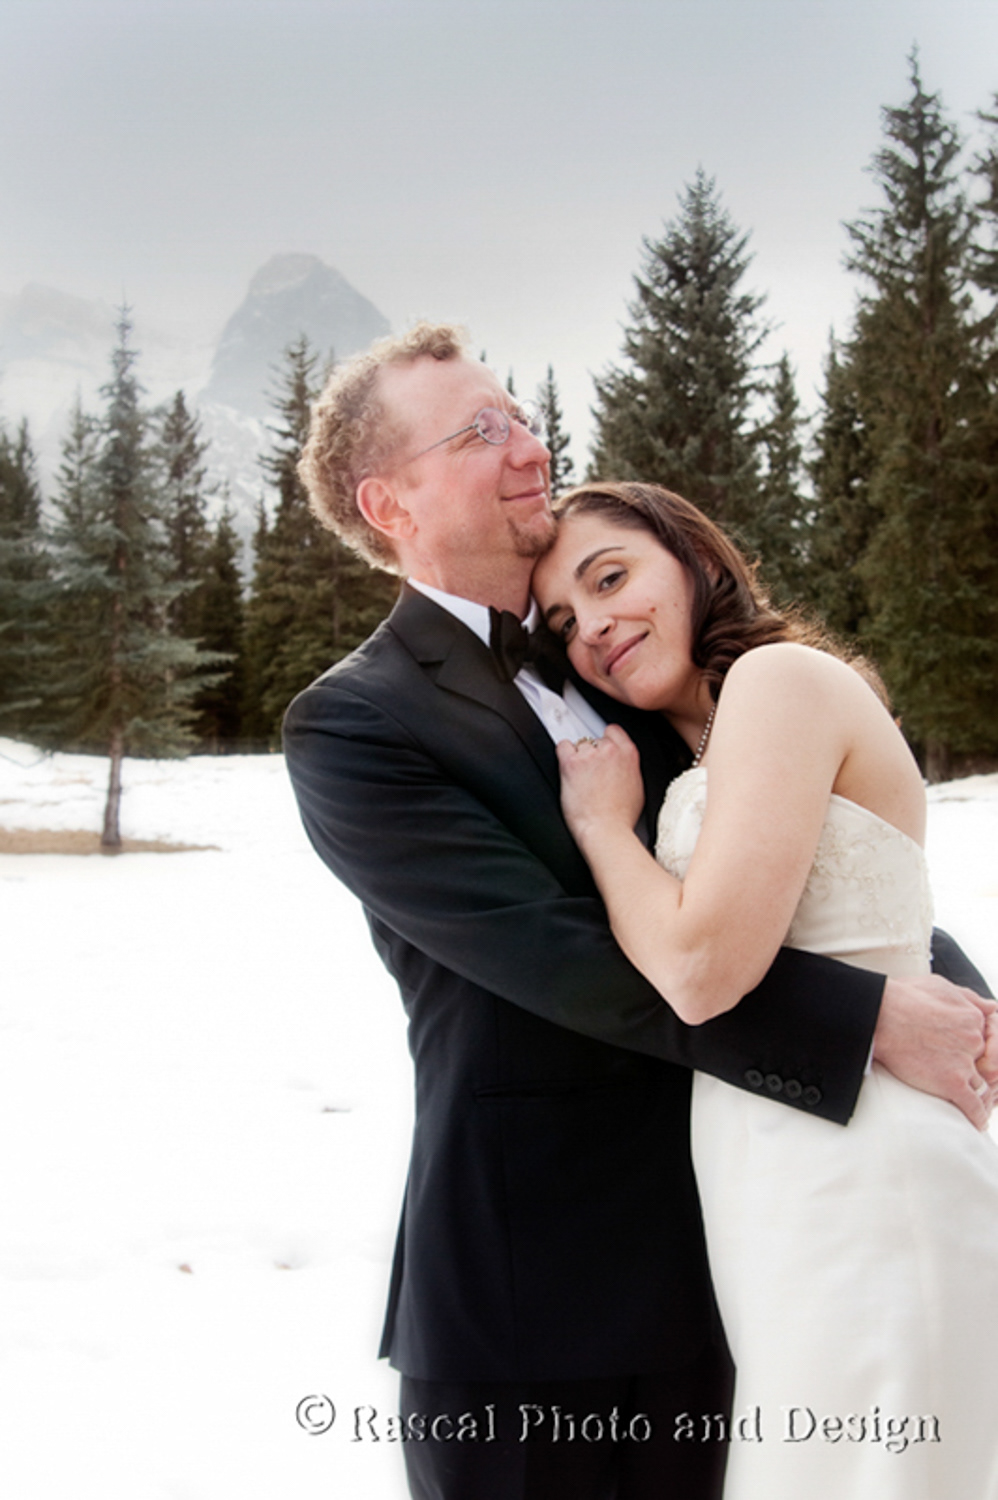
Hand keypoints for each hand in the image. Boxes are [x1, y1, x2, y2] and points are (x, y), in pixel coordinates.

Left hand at [556, 725, 643, 848]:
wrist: (606, 830)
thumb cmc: (621, 817)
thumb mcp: (637, 787)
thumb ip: (629, 768)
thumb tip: (622, 765)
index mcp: (628, 753)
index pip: (614, 730)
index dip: (606, 740)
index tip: (602, 750)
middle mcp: (609, 750)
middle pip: (595, 739)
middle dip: (592, 753)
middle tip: (591, 772)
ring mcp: (589, 756)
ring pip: (579, 744)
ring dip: (578, 757)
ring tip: (581, 777)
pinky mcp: (571, 764)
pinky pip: (562, 746)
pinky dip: (563, 755)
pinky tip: (568, 768)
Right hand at [873, 974, 997, 1128]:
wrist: (880, 1015)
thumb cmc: (903, 997)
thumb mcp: (941, 986)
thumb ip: (968, 998)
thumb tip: (991, 1006)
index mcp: (973, 1017)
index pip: (988, 1041)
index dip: (980, 1053)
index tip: (978, 1062)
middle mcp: (974, 1040)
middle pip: (987, 1064)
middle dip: (983, 1074)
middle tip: (983, 1088)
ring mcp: (964, 1062)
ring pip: (984, 1087)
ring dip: (984, 1099)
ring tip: (981, 1107)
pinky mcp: (952, 1083)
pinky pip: (974, 1106)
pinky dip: (978, 1117)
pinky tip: (977, 1123)